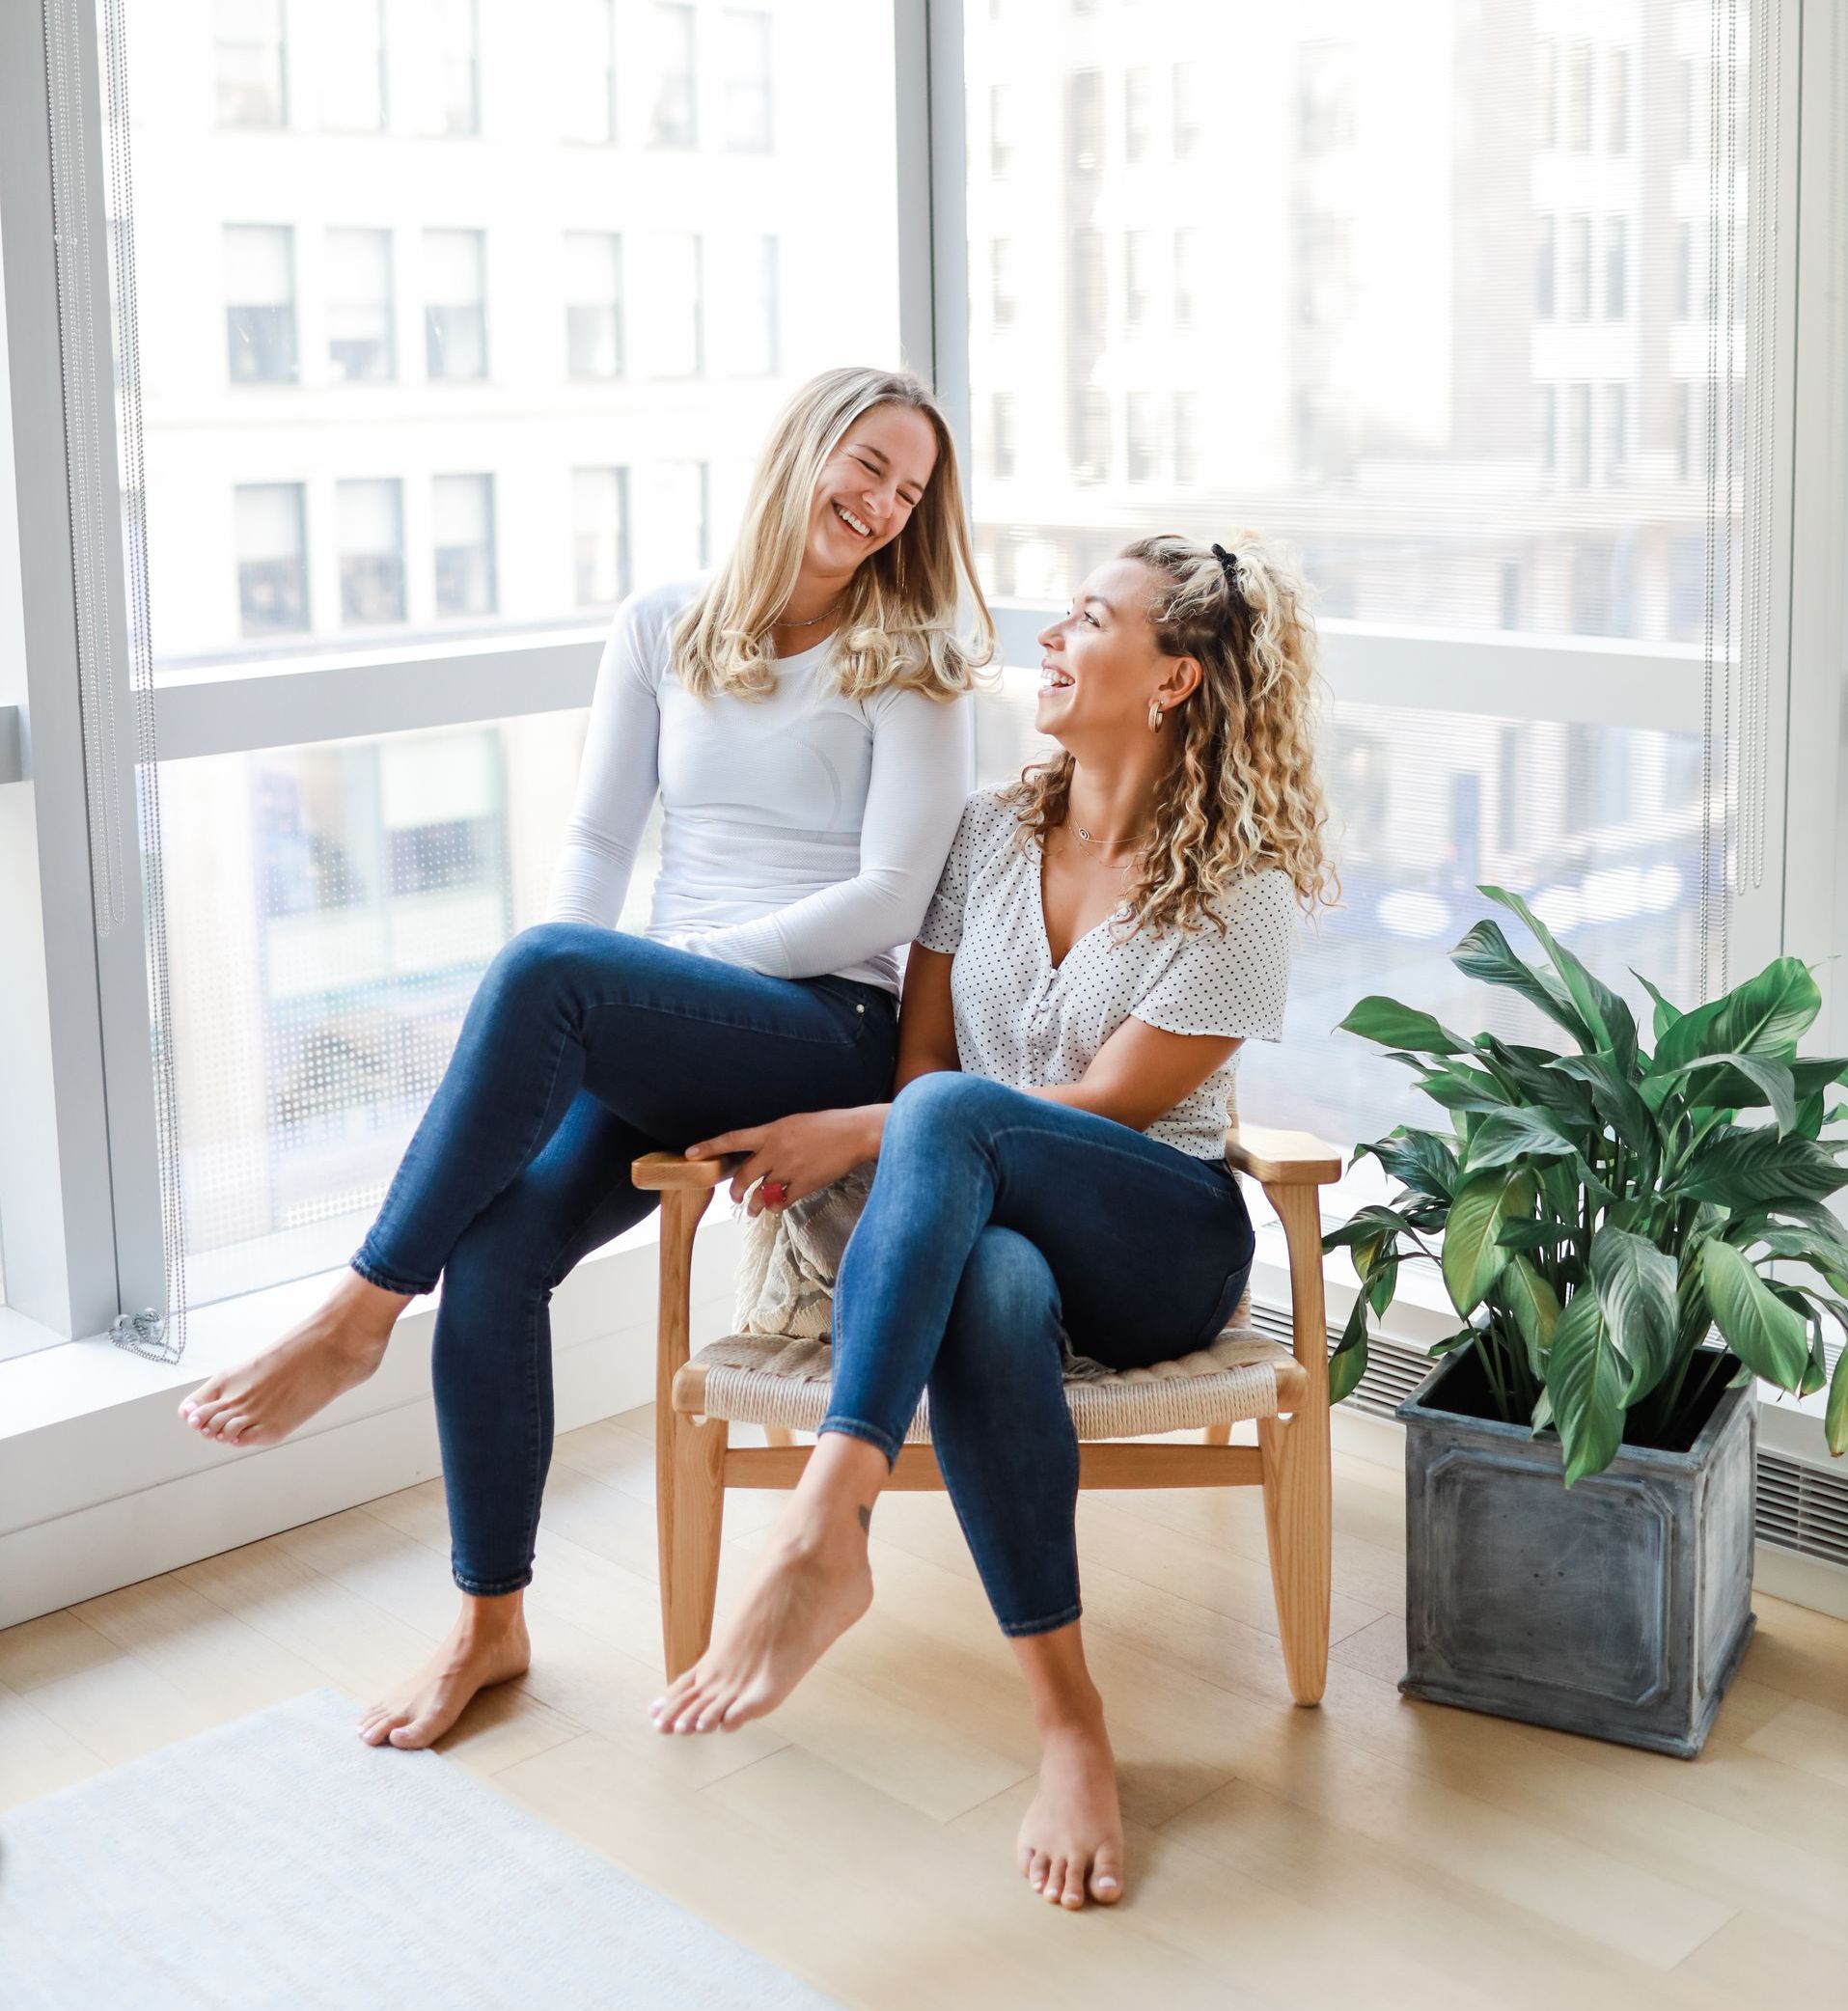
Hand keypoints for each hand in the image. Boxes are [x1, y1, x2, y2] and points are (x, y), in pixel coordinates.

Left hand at [685, 1107, 883, 1212]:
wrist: (854, 1133)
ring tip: (752, 1210)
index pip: (733, 1138)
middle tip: (734, 1197)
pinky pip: (781, 1202)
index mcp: (772, 1130)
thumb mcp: (795, 1123)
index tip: (690, 1153)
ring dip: (753, 1205)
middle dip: (735, 1190)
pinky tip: (777, 1207)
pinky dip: (776, 1207)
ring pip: (760, 1193)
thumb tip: (761, 1155)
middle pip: (743, 1175)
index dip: (709, 1146)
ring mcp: (789, 1169)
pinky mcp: (804, 1184)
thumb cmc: (828, 1125)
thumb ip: (775, 1138)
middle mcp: (776, 1150)